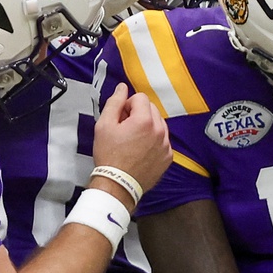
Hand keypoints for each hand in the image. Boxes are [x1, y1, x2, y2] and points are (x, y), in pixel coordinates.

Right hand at [91, 84, 171, 207]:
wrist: (118, 185)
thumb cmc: (109, 156)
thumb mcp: (104, 125)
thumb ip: (114, 102)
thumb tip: (122, 88)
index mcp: (145, 120)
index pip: (140, 97)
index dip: (127, 105)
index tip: (120, 119)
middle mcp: (160, 130)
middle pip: (151, 109)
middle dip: (138, 115)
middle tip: (124, 130)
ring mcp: (166, 145)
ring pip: (158, 124)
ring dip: (147, 127)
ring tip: (132, 142)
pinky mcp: (168, 157)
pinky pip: (162, 141)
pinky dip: (153, 142)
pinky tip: (140, 152)